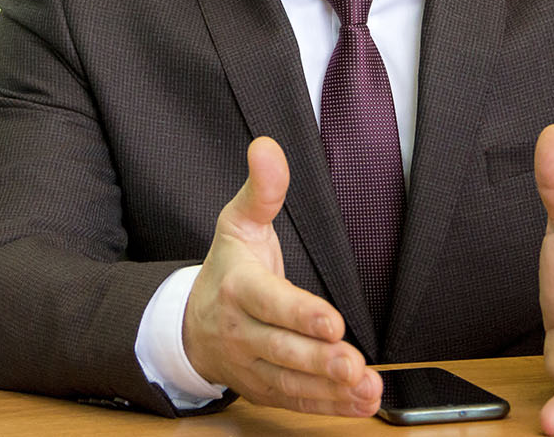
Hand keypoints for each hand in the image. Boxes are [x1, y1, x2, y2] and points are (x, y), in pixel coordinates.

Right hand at [182, 136, 381, 415]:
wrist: (189, 324)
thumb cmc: (227, 268)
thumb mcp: (238, 222)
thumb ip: (262, 189)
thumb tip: (267, 146)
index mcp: (237, 287)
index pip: (269, 302)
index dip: (300, 313)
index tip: (331, 321)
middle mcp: (240, 331)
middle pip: (282, 348)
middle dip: (319, 359)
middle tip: (353, 364)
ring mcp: (251, 365)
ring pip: (290, 382)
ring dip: (329, 389)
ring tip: (365, 388)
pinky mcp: (264, 389)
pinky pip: (296, 402)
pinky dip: (329, 407)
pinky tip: (360, 404)